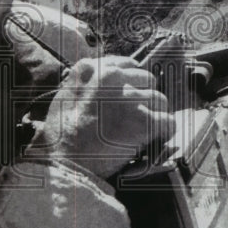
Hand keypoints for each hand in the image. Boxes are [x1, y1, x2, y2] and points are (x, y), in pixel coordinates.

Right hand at [24, 56, 174, 178]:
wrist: (64, 164)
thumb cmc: (60, 136)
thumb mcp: (64, 97)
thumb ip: (84, 83)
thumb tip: (100, 82)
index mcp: (91, 68)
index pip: (126, 64)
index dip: (131, 81)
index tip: (130, 96)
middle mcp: (112, 76)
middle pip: (146, 80)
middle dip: (143, 98)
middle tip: (133, 118)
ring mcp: (129, 98)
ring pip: (159, 100)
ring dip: (154, 116)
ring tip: (140, 132)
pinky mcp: (143, 120)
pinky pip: (168, 122)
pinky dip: (164, 133)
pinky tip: (153, 141)